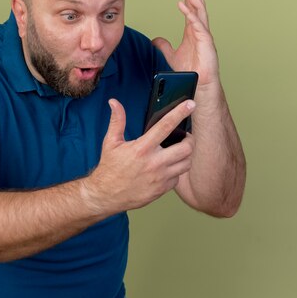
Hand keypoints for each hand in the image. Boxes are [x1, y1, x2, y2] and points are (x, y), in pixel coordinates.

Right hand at [85, 98, 195, 213]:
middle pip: (186, 148)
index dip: (180, 113)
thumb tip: (114, 102)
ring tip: (177, 152)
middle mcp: (154, 163)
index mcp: (142, 148)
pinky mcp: (162, 189)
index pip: (165, 126)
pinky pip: (178, 178)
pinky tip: (167, 168)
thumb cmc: (109, 168)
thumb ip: (117, 121)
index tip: (190, 104)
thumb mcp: (110, 142)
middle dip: (189, 140)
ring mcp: (160, 178)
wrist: (106, 195)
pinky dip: (176, 171)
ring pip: (186, 163)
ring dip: (185, 156)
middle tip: (184, 138)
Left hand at [153, 0, 219, 86]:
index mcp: (193, 31)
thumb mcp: (172, 56)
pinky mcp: (206, 42)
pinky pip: (198, 25)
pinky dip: (191, 15)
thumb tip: (155, 40)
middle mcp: (200, 30)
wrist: (200, 84)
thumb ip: (164, 47)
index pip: (191, 9)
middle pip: (198, 6)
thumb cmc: (191, 70)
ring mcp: (204, 35)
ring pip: (200, 12)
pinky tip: (185, 6)